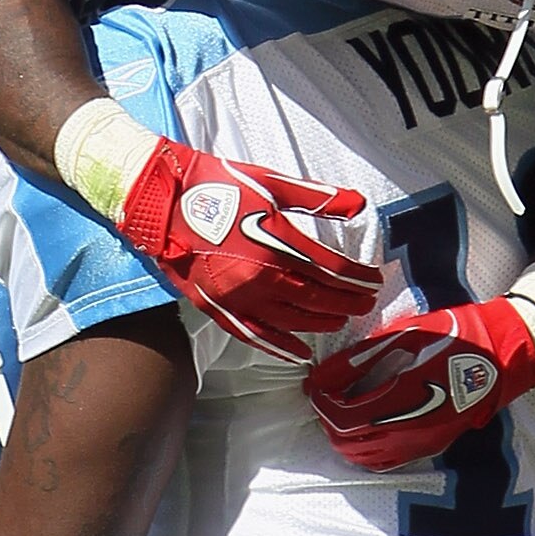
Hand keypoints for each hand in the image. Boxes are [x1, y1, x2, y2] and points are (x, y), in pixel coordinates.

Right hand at [119, 136, 380, 359]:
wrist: (161, 200)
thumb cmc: (216, 185)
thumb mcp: (271, 183)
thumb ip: (318, 198)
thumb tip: (358, 204)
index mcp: (276, 243)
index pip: (332, 270)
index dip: (357, 278)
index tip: (373, 281)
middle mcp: (261, 277)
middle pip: (318, 298)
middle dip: (346, 302)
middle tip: (365, 304)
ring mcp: (239, 298)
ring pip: (293, 320)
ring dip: (322, 322)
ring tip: (340, 319)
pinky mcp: (219, 309)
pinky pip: (257, 336)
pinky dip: (282, 346)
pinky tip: (301, 352)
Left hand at [308, 296, 534, 470]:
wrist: (500, 356)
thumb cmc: (454, 337)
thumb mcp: (403, 337)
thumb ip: (358, 359)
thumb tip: (321, 375)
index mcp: (403, 400)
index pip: (343, 417)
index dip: (322, 403)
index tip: (315, 385)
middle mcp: (409, 430)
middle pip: (347, 443)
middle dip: (329, 420)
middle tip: (327, 395)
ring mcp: (420, 443)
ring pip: (363, 457)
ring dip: (345, 436)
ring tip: (345, 409)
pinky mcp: (428, 447)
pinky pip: (385, 461)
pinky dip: (366, 448)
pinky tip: (367, 425)